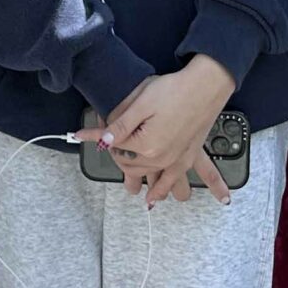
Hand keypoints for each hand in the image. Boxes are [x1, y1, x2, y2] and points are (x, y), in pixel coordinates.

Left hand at [102, 56, 236, 207]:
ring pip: (145, 175)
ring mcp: (174, 161)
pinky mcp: (186, 158)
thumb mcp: (141, 103)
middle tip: (106, 139)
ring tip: (125, 176)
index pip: (113, 147)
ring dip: (133, 175)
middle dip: (115, 152)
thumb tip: (103, 140)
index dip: (97, 137)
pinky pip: (171, 182)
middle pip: (127, 163)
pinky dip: (161, 191)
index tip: (81, 134)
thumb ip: (121, 125)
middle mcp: (160, 159)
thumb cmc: (175, 90)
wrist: (205, 87)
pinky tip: (154, 199)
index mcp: (146, 145)